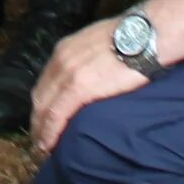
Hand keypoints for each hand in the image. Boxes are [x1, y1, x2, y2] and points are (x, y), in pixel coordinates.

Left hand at [30, 20, 149, 155]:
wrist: (146, 36)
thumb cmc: (132, 41)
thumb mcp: (99, 44)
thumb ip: (88, 60)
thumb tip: (91, 75)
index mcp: (65, 50)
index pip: (45, 82)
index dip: (42, 103)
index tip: (42, 119)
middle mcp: (60, 60)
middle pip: (40, 96)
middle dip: (37, 119)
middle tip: (39, 138)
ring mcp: (67, 73)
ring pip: (44, 107)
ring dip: (40, 129)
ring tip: (43, 147)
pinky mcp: (78, 87)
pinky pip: (56, 114)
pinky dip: (49, 131)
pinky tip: (49, 144)